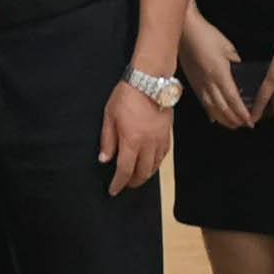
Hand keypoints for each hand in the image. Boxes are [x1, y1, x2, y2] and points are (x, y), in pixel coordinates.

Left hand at [99, 81, 170, 195]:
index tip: (113, 190)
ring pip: (155, 166)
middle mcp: (148, 145)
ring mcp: (160, 140)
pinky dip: (156, 164)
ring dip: (145, 175)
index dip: (119, 183)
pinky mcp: (168, 134)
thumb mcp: (109, 117)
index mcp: (131, 141)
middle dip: (133, 182)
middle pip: (142, 172)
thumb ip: (108, 140)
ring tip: (137, 177)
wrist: (150, 82)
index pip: (125, 170)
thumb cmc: (125, 98)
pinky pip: (163, 155)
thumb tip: (105, 159)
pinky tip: (151, 164)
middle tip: (125, 185)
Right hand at [180, 9, 250, 129]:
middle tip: (244, 125)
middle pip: (222, 107)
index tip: (249, 120)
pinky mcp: (191, 81)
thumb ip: (235, 62)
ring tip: (231, 125)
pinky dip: (209, 111)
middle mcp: (208, 82)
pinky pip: (202, 101)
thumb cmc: (206, 35)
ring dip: (222, 119)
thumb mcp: (228, 47)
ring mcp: (198, 83)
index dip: (241, 112)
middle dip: (234, 119)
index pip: (232, 99)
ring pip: (211, 107)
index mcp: (219, 73)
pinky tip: (213, 117)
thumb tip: (239, 72)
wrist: (185, 31)